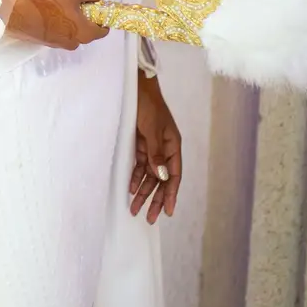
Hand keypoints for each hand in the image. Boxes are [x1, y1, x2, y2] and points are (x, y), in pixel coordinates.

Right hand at [6, 0, 108, 49]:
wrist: (13, 13)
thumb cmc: (46, 2)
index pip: (103, 29)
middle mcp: (72, 42)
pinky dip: (47, 10)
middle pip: (81, 21)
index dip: (100, 13)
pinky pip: (51, 22)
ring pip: (64, 19)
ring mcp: (56, 42)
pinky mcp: (42, 39)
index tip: (91, 0)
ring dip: (58, 4)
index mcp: (84, 34)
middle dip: (74, 4)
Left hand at [130, 73, 181, 223]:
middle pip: (162, 180)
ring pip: (150, 175)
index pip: (174, 176)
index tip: (167, 212)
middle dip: (156, 199)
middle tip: (149, 218)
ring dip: (143, 191)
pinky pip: (140, 165)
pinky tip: (131, 189)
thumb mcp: (152, 129)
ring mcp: (153, 147)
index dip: (171, 194)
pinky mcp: (141, 144)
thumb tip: (161, 176)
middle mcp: (165, 149)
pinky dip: (136, 177)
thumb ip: (156, 153)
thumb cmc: (148, 106)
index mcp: (173, 146)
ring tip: (135, 209)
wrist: (136, 87)